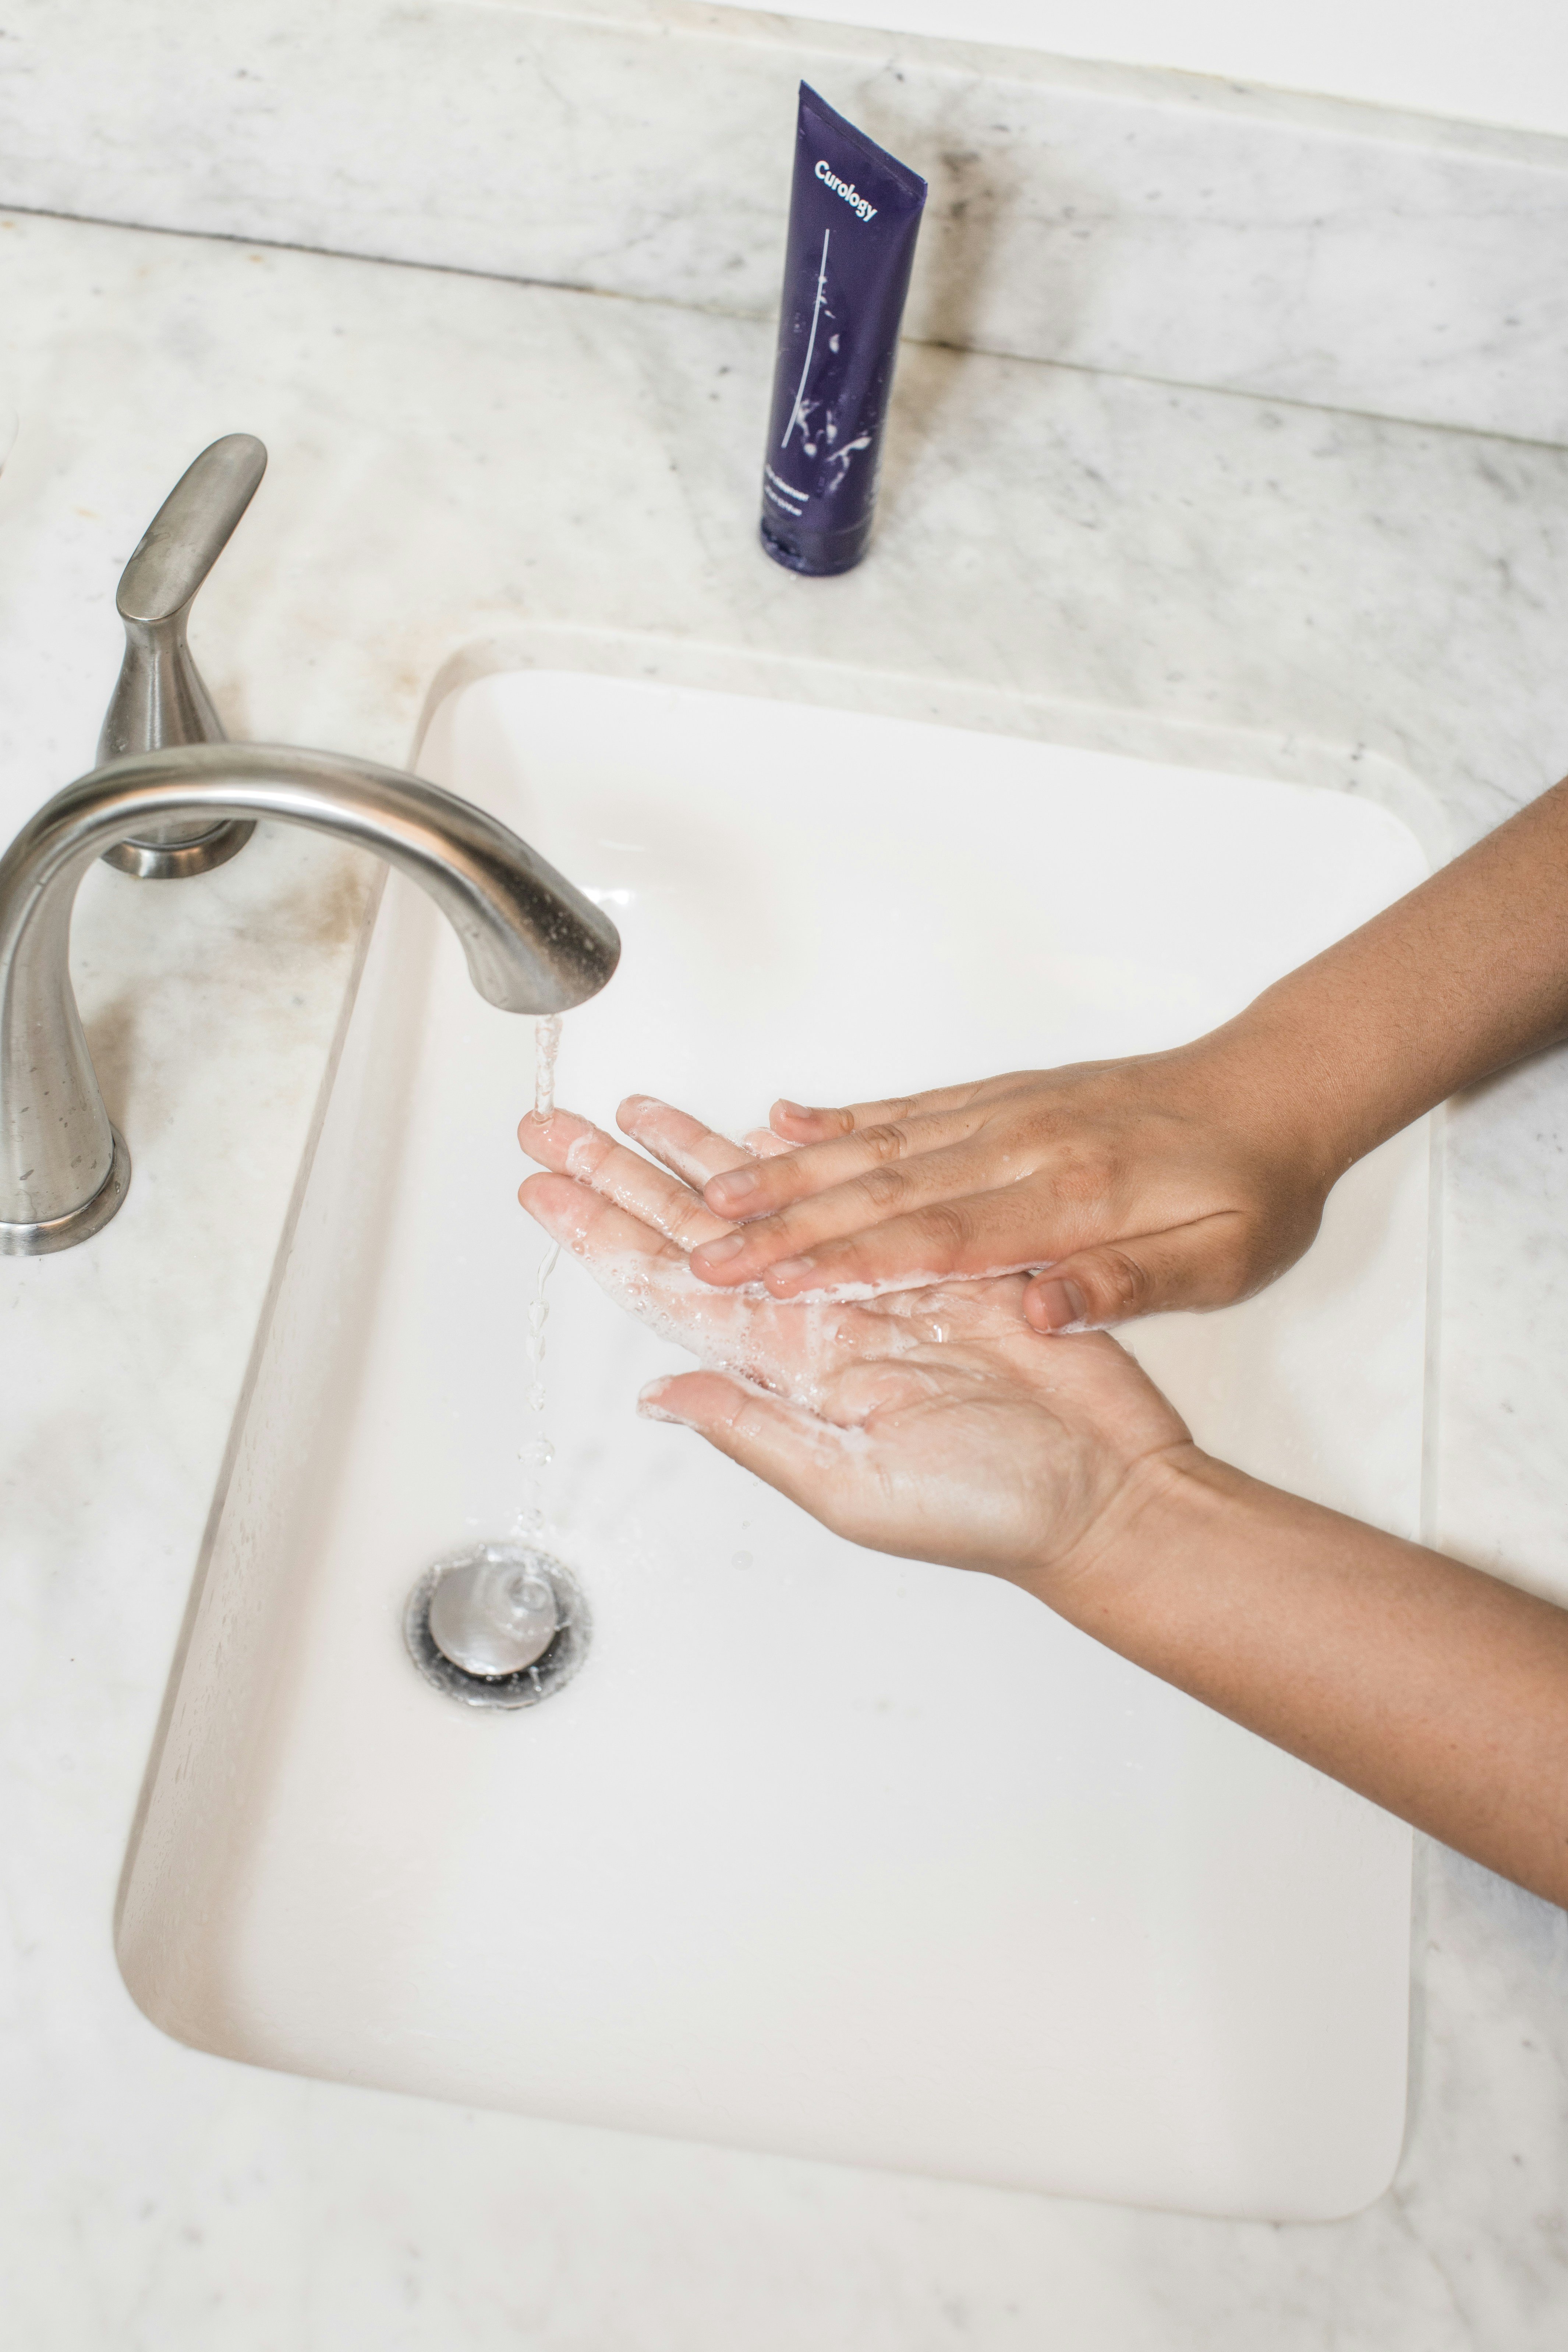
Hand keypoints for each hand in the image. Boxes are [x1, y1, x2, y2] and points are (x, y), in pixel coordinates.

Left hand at [517, 1100, 1191, 1591]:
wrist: (1103, 1491)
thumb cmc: (989, 1512)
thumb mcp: (853, 1488)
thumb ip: (755, 1434)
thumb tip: (659, 1397)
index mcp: (785, 1373)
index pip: (668, 1289)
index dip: (603, 1236)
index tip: (544, 1188)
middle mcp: (813, 1320)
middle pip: (693, 1232)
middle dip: (621, 1176)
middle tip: (554, 1127)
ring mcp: (869, 1284)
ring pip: (761, 1201)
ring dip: (696, 1154)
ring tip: (637, 1107)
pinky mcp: (934, 1256)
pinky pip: (849, 1192)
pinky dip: (803, 1158)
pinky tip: (760, 1127)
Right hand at [643, 1045, 1335, 1329]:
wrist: (1279, 1089)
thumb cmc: (1255, 1185)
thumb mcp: (1225, 1260)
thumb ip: (1131, 1285)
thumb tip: (1044, 1308)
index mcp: (1073, 1198)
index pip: (936, 1240)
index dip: (845, 1263)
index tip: (770, 1287)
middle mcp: (1022, 1145)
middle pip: (881, 1190)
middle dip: (781, 1223)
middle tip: (700, 1252)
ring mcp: (1006, 1113)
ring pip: (876, 1144)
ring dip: (788, 1170)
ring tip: (710, 1193)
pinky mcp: (1002, 1096)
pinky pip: (905, 1108)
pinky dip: (837, 1118)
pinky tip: (781, 1124)